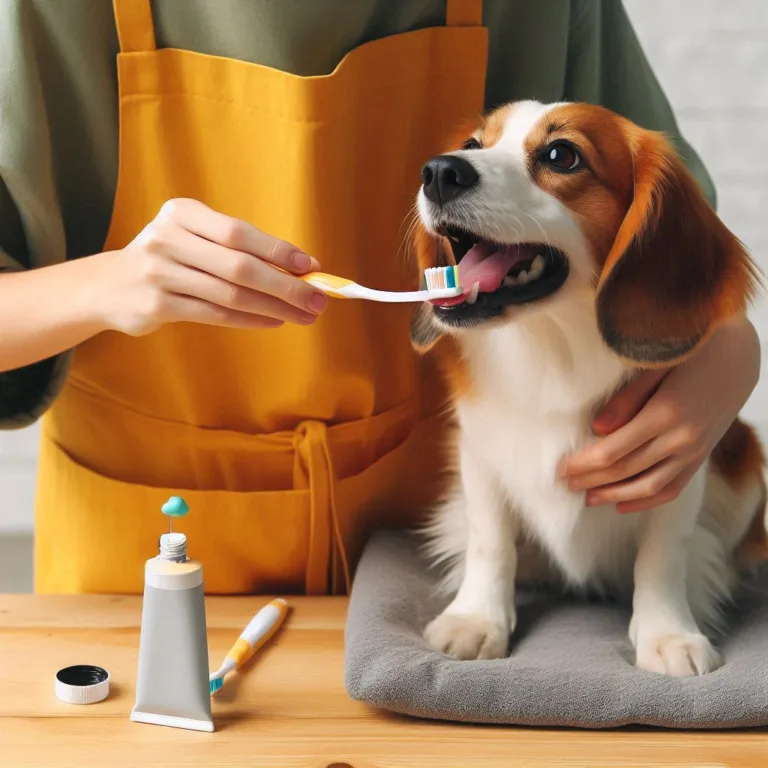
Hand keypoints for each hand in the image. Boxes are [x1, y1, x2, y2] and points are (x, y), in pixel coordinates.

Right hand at [92, 198, 327, 335]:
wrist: (108, 285)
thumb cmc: (168, 259)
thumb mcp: (193, 239)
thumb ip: (236, 249)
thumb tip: (299, 268)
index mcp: (182, 213)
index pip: (239, 232)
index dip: (278, 251)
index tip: (311, 266)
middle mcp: (168, 239)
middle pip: (240, 266)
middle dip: (285, 285)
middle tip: (317, 300)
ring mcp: (160, 273)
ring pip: (230, 295)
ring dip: (274, 307)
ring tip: (302, 315)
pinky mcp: (156, 305)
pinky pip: (215, 315)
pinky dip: (250, 319)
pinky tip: (273, 321)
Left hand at [560, 316, 760, 512]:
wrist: (738, 355)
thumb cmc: (691, 351)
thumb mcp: (655, 365)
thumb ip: (626, 398)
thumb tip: (597, 428)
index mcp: (665, 413)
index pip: (613, 451)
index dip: (583, 463)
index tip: (560, 467)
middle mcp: (681, 438)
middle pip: (626, 470)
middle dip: (591, 480)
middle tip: (565, 484)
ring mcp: (694, 451)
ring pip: (650, 486)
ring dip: (615, 495)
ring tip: (588, 499)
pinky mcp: (701, 456)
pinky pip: (674, 488)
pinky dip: (647, 500)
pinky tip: (623, 506)